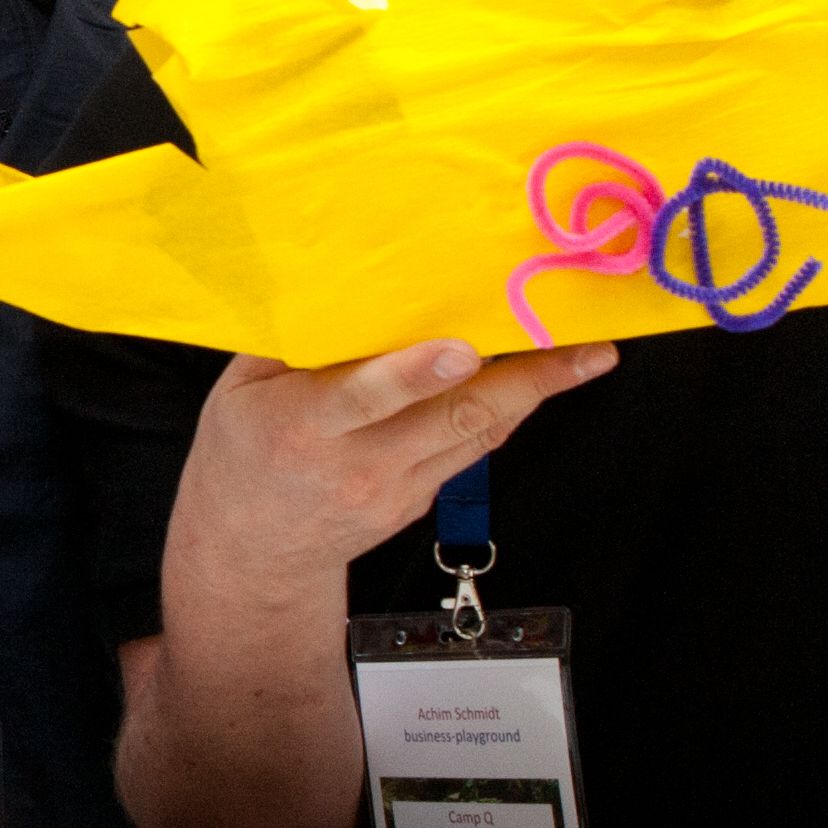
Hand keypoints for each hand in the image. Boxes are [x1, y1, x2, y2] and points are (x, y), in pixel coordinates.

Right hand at [166, 335, 616, 608]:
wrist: (252, 552)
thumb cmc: (242, 454)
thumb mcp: (239, 391)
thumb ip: (289, 339)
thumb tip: (336, 274)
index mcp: (305, 426)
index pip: (368, 396)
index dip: (418, 374)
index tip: (464, 350)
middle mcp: (358, 462)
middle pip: (453, 418)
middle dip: (525, 380)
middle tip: (582, 348)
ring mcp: (396, 488)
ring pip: (479, 434)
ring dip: (537, 393)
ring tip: (587, 355)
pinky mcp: (420, 500)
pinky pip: (472, 448)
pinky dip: (506, 410)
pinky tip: (539, 380)